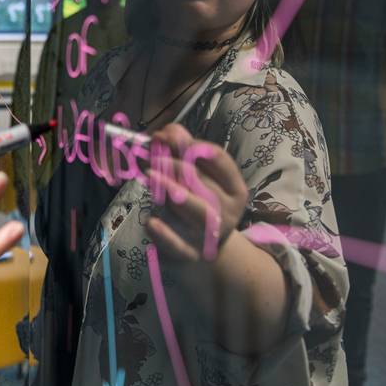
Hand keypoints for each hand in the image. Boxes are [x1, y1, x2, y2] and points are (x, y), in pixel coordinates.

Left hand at [143, 123, 247, 262]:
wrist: (205, 252)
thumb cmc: (199, 203)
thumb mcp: (197, 177)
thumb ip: (183, 151)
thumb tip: (167, 131)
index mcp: (235, 189)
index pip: (220, 160)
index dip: (192, 144)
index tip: (166, 135)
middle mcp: (227, 212)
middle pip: (204, 183)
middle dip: (176, 165)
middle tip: (152, 155)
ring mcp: (209, 235)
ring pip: (196, 211)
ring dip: (172, 190)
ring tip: (150, 174)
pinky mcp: (189, 254)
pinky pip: (179, 246)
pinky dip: (165, 235)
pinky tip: (151, 222)